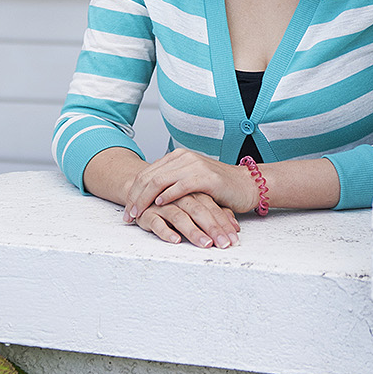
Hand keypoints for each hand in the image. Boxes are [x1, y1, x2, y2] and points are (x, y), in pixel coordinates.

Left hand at [122, 150, 258, 222]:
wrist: (246, 185)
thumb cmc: (218, 187)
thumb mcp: (190, 181)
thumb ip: (171, 182)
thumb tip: (148, 195)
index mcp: (177, 156)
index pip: (146, 173)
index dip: (133, 192)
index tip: (126, 210)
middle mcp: (183, 157)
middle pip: (149, 177)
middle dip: (134, 198)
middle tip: (127, 216)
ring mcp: (194, 165)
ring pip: (159, 181)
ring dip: (145, 199)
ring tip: (138, 214)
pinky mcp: (206, 177)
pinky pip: (180, 186)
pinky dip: (167, 196)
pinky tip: (159, 205)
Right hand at [133, 191, 239, 247]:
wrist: (145, 190)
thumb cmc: (175, 201)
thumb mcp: (197, 205)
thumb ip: (215, 213)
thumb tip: (235, 227)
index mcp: (193, 192)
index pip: (212, 207)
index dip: (223, 224)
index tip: (233, 238)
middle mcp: (179, 197)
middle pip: (198, 211)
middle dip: (213, 228)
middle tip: (223, 243)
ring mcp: (163, 205)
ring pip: (179, 217)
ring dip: (193, 231)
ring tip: (205, 243)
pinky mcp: (148, 213)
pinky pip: (156, 222)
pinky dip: (166, 231)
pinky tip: (176, 240)